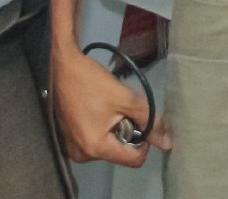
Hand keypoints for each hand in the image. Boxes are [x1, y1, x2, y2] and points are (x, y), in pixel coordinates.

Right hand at [51, 45, 169, 167]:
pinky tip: (98, 108)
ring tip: (108, 105)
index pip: (134, 160)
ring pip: (108, 144)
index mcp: (95, 148)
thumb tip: (167, 143)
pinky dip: (102, 126)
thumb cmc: (91, 82)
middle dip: (127, 130)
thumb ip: (149, 119)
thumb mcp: (125, 98)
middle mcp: (82, 155)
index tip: (142, 120)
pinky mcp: (67, 139)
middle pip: (120, 152)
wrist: (60, 67)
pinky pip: (94, 138)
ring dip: (115, 127)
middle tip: (121, 107)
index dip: (146, 142)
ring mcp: (71, 148)